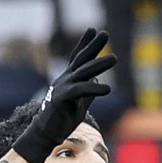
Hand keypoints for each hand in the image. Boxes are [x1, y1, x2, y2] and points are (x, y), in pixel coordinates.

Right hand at [11, 28, 116, 162]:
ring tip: (114, 58)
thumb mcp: (80, 102)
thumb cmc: (62, 118)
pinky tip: (108, 88)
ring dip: (99, 65)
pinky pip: (82, 90)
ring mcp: (63, 87)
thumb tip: (97, 78)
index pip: (79, 57)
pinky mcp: (63, 98)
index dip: (86, 43)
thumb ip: (89, 90)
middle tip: (104, 33)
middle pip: (82, 59)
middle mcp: (66, 79)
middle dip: (93, 45)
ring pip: (84, 72)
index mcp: (70, 79)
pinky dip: (95, 88)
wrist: (46, 132)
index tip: (93, 29)